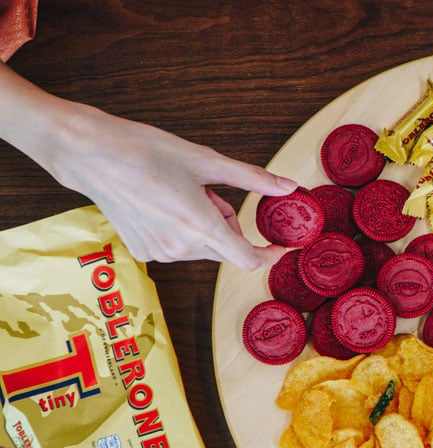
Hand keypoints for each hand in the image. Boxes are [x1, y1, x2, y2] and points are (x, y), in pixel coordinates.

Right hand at [40, 102, 295, 269]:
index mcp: (201, 227)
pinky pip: (178, 248)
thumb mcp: (207, 161)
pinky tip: (162, 206)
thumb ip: (253, 179)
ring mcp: (160, 254)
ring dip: (204, 227)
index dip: (267, 255)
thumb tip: (289, 187)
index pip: (248, 259)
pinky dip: (182, 232)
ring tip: (179, 195)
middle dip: (228, 226)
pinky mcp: (143, 253)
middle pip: (226, 250)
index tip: (277, 246)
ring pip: (202, 248)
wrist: (91, 155)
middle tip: (209, 193)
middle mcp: (181, 248)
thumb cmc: (146, 151)